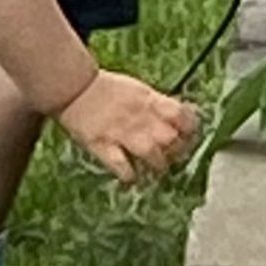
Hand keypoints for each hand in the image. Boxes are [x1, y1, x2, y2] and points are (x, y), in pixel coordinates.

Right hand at [55, 69, 198, 186]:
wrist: (75, 87)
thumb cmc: (107, 90)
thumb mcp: (139, 90)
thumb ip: (158, 105)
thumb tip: (181, 116)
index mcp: (150, 100)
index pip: (182, 115)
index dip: (191, 129)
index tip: (189, 136)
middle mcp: (140, 117)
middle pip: (171, 138)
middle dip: (177, 151)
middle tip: (173, 156)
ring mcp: (121, 132)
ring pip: (152, 153)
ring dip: (158, 165)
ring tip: (156, 169)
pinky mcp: (103, 145)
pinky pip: (122, 166)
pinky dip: (130, 175)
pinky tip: (132, 177)